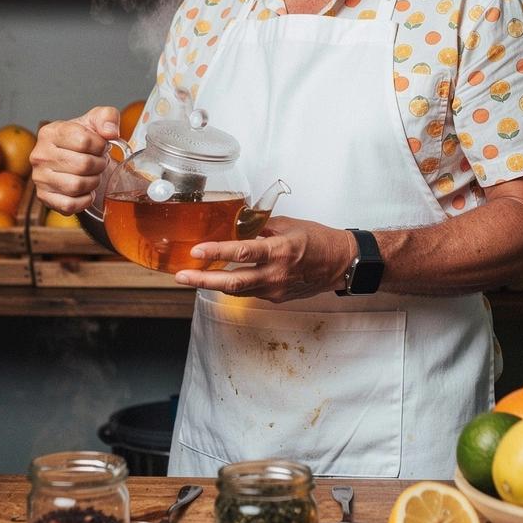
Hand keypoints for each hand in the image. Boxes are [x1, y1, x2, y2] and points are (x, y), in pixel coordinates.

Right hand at [29, 106, 121, 213]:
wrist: (73, 157)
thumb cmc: (84, 139)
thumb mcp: (97, 120)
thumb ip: (107, 117)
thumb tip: (111, 132)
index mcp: (50, 132)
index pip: (84, 141)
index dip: (100, 146)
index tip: (101, 146)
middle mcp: (39, 155)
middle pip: (83, 165)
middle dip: (99, 165)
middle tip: (99, 162)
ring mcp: (39, 178)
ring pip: (77, 186)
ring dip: (93, 182)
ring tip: (93, 174)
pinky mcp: (44, 197)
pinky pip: (70, 205)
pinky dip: (84, 200)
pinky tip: (86, 190)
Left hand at [175, 217, 354, 302]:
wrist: (341, 263)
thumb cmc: (318, 239)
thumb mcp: (288, 225)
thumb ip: (260, 227)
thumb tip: (237, 226)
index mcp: (279, 250)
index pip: (242, 253)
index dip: (217, 253)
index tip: (197, 251)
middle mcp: (276, 273)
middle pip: (233, 282)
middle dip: (203, 280)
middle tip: (182, 276)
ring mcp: (275, 289)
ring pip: (238, 290)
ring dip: (213, 284)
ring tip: (192, 278)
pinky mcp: (276, 298)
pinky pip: (250, 291)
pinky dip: (233, 285)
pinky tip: (221, 279)